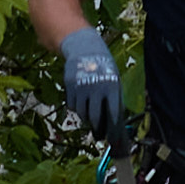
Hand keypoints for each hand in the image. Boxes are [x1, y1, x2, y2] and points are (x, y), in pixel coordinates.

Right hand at [57, 27, 127, 145]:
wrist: (84, 49)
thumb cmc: (103, 68)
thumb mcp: (113, 80)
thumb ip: (113, 99)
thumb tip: (114, 122)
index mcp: (112, 86)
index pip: (113, 112)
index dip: (113, 125)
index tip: (112, 135)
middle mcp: (96, 88)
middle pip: (95, 116)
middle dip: (97, 126)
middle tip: (98, 131)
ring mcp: (82, 87)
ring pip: (82, 113)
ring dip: (85, 115)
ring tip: (89, 111)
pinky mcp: (70, 85)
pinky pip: (72, 105)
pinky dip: (76, 106)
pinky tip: (80, 99)